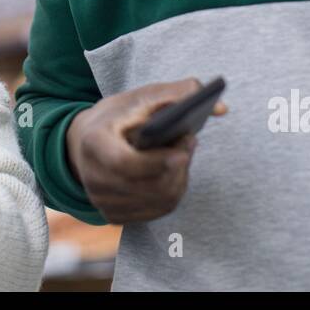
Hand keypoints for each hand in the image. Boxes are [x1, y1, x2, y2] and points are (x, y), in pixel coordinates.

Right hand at [65, 79, 227, 223]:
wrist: (86, 139)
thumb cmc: (120, 115)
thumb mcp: (141, 97)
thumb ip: (179, 94)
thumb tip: (222, 109)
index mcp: (93, 143)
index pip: (124, 163)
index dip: (157, 161)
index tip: (187, 146)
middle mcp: (93, 177)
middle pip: (147, 186)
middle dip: (176, 166)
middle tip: (190, 143)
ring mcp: (101, 200)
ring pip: (157, 200)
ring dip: (178, 178)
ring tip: (182, 155)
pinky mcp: (113, 215)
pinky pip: (156, 210)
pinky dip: (172, 191)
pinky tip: (174, 172)